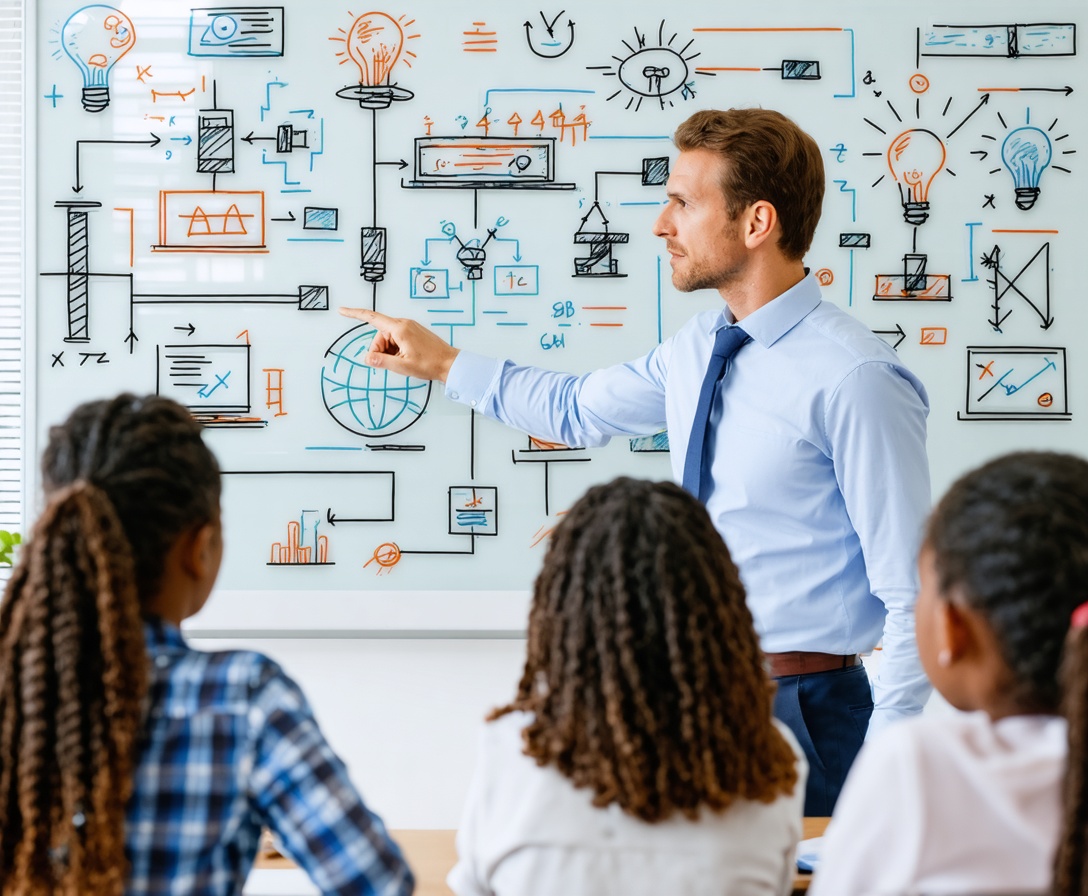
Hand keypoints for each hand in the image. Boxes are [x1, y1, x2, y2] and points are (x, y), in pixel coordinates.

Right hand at [338, 307, 459, 382]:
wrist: (449, 363)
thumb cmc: (430, 364)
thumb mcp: (403, 366)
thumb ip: (382, 361)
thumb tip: (366, 358)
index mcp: (399, 328)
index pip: (372, 318)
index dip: (355, 314)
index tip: (342, 310)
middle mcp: (403, 324)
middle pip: (379, 335)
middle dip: (380, 350)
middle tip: (392, 363)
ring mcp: (409, 327)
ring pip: (387, 339)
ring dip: (389, 352)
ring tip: (403, 362)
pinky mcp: (413, 333)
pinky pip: (396, 340)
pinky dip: (396, 350)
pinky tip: (406, 358)